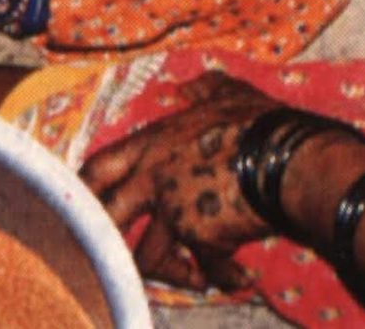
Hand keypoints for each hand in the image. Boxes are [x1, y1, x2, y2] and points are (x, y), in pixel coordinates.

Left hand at [79, 72, 285, 291]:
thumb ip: (204, 89)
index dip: (83, 189)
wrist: (286, 156)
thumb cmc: (259, 122)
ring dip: (172, 271)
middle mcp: (153, 178)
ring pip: (148, 258)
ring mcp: (173, 210)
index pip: (98, 168)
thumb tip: (190, 86)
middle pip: (106, 219)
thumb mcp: (228, 94)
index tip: (77, 207)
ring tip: (194, 276)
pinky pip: (206, 269)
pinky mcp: (200, 238)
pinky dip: (223, 277)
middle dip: (104, 242)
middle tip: (112, 259)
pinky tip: (240, 279)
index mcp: (153, 144)